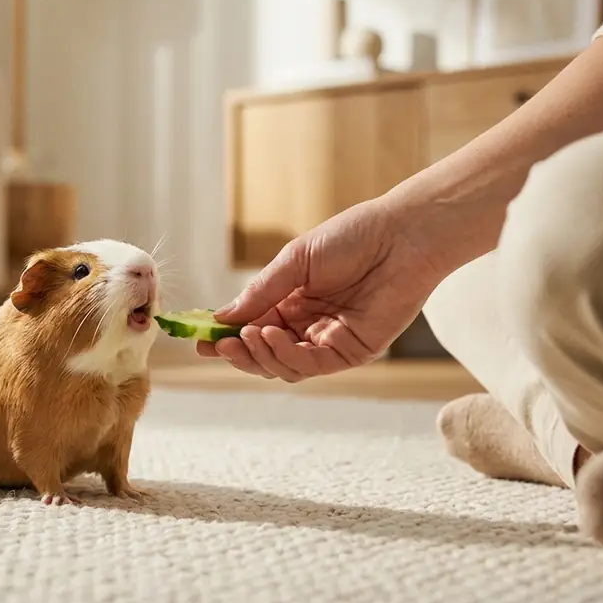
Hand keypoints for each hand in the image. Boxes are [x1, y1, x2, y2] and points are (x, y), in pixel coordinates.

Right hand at [199, 197, 443, 380]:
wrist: (401, 236)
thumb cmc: (352, 237)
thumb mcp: (295, 261)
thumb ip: (260, 292)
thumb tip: (222, 318)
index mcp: (291, 302)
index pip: (252, 328)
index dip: (226, 337)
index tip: (200, 339)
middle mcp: (308, 325)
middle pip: (264, 354)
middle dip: (238, 353)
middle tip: (216, 346)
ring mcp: (329, 340)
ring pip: (284, 366)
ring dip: (260, 355)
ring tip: (250, 335)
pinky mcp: (352, 351)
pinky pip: (311, 364)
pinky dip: (286, 355)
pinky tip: (271, 336)